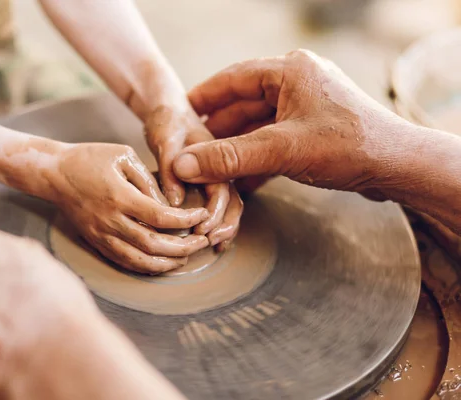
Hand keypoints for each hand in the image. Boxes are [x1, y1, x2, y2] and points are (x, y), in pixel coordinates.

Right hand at [0, 138, 210, 272]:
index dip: (186, 221)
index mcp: (120, 196)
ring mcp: (102, 235)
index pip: (162, 218)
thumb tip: (170, 204)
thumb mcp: (124, 156)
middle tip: (202, 241)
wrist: (53, 174)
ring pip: (140, 261)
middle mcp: (111, 221)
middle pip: (154, 245)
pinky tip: (162, 263)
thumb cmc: (90, 158)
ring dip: (167, 263)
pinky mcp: (97, 243)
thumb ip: (148, 180)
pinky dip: (146, 267)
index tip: (201, 215)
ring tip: (186, 257)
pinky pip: (124, 262)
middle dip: (184, 247)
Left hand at [144, 106, 243, 250]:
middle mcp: (221, 166)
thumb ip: (170, 168)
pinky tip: (206, 234)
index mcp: (216, 155)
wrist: (166, 106)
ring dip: (223, 225)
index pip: (222, 191)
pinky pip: (217, 202)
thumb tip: (174, 201)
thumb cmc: (166, 117)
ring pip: (229, 204)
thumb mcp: (165, 138)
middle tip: (209, 242)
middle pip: (232, 201)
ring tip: (214, 246)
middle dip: (225, 225)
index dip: (215, 213)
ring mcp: (217, 172)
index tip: (202, 229)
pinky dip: (216, 219)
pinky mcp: (208, 178)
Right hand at [172, 50, 410, 197]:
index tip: (181, 113)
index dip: (204, 97)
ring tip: (212, 168)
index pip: (233, 78)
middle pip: (245, 103)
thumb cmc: (348, 146)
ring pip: (259, 125)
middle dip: (219, 129)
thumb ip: (229, 158)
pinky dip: (257, 158)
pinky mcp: (315, 130)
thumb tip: (183, 165)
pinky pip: (275, 139)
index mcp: (290, 70)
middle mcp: (298, 82)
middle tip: (193, 149)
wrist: (398, 167)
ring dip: (237, 147)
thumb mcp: (281, 150)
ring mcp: (307, 106)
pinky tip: (242, 179)